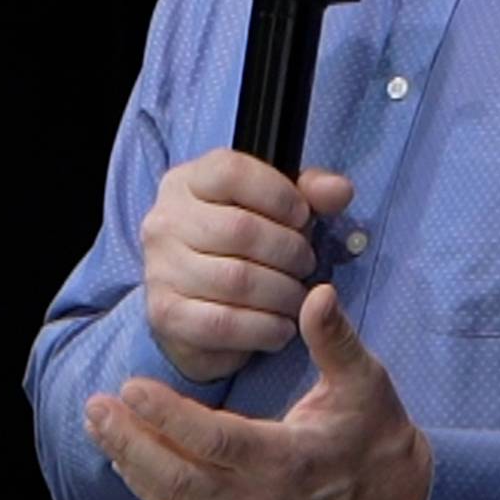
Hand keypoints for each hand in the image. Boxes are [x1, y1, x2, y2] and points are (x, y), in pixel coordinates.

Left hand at [85, 283, 433, 499]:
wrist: (391, 494)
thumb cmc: (374, 428)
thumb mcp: (365, 379)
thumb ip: (335, 340)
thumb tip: (317, 295)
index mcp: (292, 461)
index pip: (219, 442)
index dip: (171, 416)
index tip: (132, 385)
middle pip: (182, 478)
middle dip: (132, 441)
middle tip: (95, 406)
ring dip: (130, 462)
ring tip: (97, 425)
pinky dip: (148, 487)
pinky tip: (123, 458)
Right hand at [139, 149, 355, 382]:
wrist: (200, 311)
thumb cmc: (242, 250)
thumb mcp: (277, 210)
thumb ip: (310, 193)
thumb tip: (339, 191)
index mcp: (185, 183)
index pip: (232, 172)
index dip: (280, 195)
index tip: (302, 217)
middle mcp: (163, 221)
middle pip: (240, 229)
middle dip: (290, 252)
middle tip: (307, 266)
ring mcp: (159, 269)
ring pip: (237, 279)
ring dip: (283, 294)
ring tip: (297, 298)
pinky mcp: (166, 315)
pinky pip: (226, 322)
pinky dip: (265, 328)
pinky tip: (281, 327)